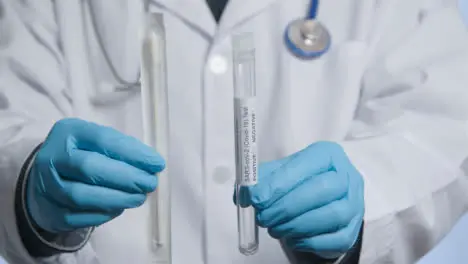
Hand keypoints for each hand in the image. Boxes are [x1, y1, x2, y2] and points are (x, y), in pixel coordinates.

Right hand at [26, 118, 164, 232]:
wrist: (47, 177)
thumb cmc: (82, 154)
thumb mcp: (97, 142)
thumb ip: (122, 150)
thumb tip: (152, 165)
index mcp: (69, 132)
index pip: (103, 140)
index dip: (133, 153)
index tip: (156, 163)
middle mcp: (52, 157)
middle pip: (90, 167)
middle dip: (126, 177)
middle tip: (149, 183)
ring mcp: (47, 185)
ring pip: (81, 195)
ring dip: (117, 198)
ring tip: (139, 197)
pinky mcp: (50, 211)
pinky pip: (78, 216)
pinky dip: (103, 213)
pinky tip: (120, 207)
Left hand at [248, 142, 363, 258]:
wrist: (322, 201)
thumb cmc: (299, 183)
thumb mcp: (280, 173)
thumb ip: (261, 179)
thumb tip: (243, 193)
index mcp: (327, 155)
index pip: (307, 163)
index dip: (280, 182)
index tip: (257, 198)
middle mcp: (347, 176)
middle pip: (322, 189)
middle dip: (287, 207)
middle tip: (264, 217)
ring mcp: (355, 203)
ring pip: (332, 215)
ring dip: (296, 225)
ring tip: (275, 228)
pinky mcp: (354, 228)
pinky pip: (337, 239)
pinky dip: (310, 242)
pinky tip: (292, 238)